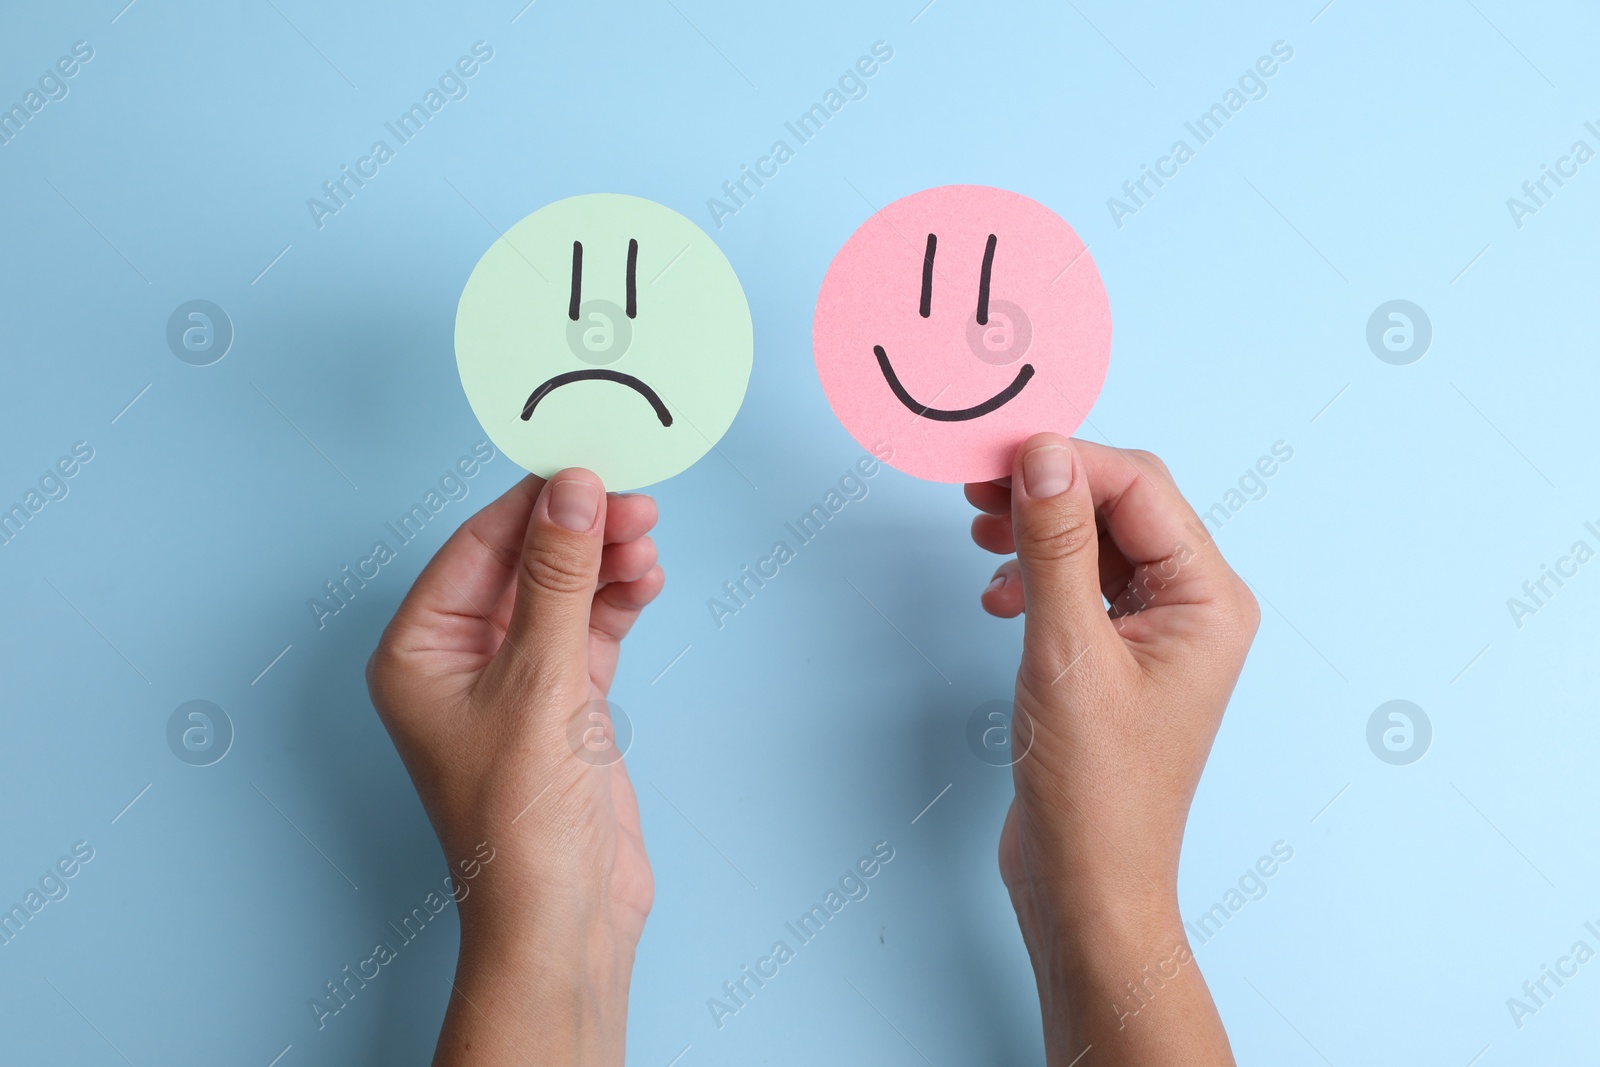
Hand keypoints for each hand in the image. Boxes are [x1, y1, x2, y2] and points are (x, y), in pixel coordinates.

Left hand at [367, 469, 662, 1066]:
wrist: (564, 915)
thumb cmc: (520, 820)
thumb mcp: (539, 680)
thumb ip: (559, 578)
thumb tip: (573, 491)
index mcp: (418, 652)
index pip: (475, 548)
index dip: (532, 503)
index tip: (587, 466)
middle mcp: (459, 661)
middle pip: (521, 564)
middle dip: (577, 531)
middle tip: (633, 502)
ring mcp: (514, 682)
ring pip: (560, 593)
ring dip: (603, 563)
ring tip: (646, 541)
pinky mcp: (563, 703)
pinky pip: (588, 628)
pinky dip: (616, 602)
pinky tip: (644, 580)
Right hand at [966, 434, 1257, 1065]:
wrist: (1087, 886)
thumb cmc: (1094, 790)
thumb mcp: (1066, 653)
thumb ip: (1056, 545)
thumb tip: (1042, 455)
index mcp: (1208, 599)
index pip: (1139, 487)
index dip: (1067, 460)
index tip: (995, 453)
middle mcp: (1194, 607)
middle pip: (1122, 505)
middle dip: (1050, 488)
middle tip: (977, 485)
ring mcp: (1157, 633)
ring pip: (1097, 541)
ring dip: (1038, 529)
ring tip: (981, 531)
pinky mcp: (1117, 657)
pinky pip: (1081, 584)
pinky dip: (1036, 574)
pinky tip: (999, 596)